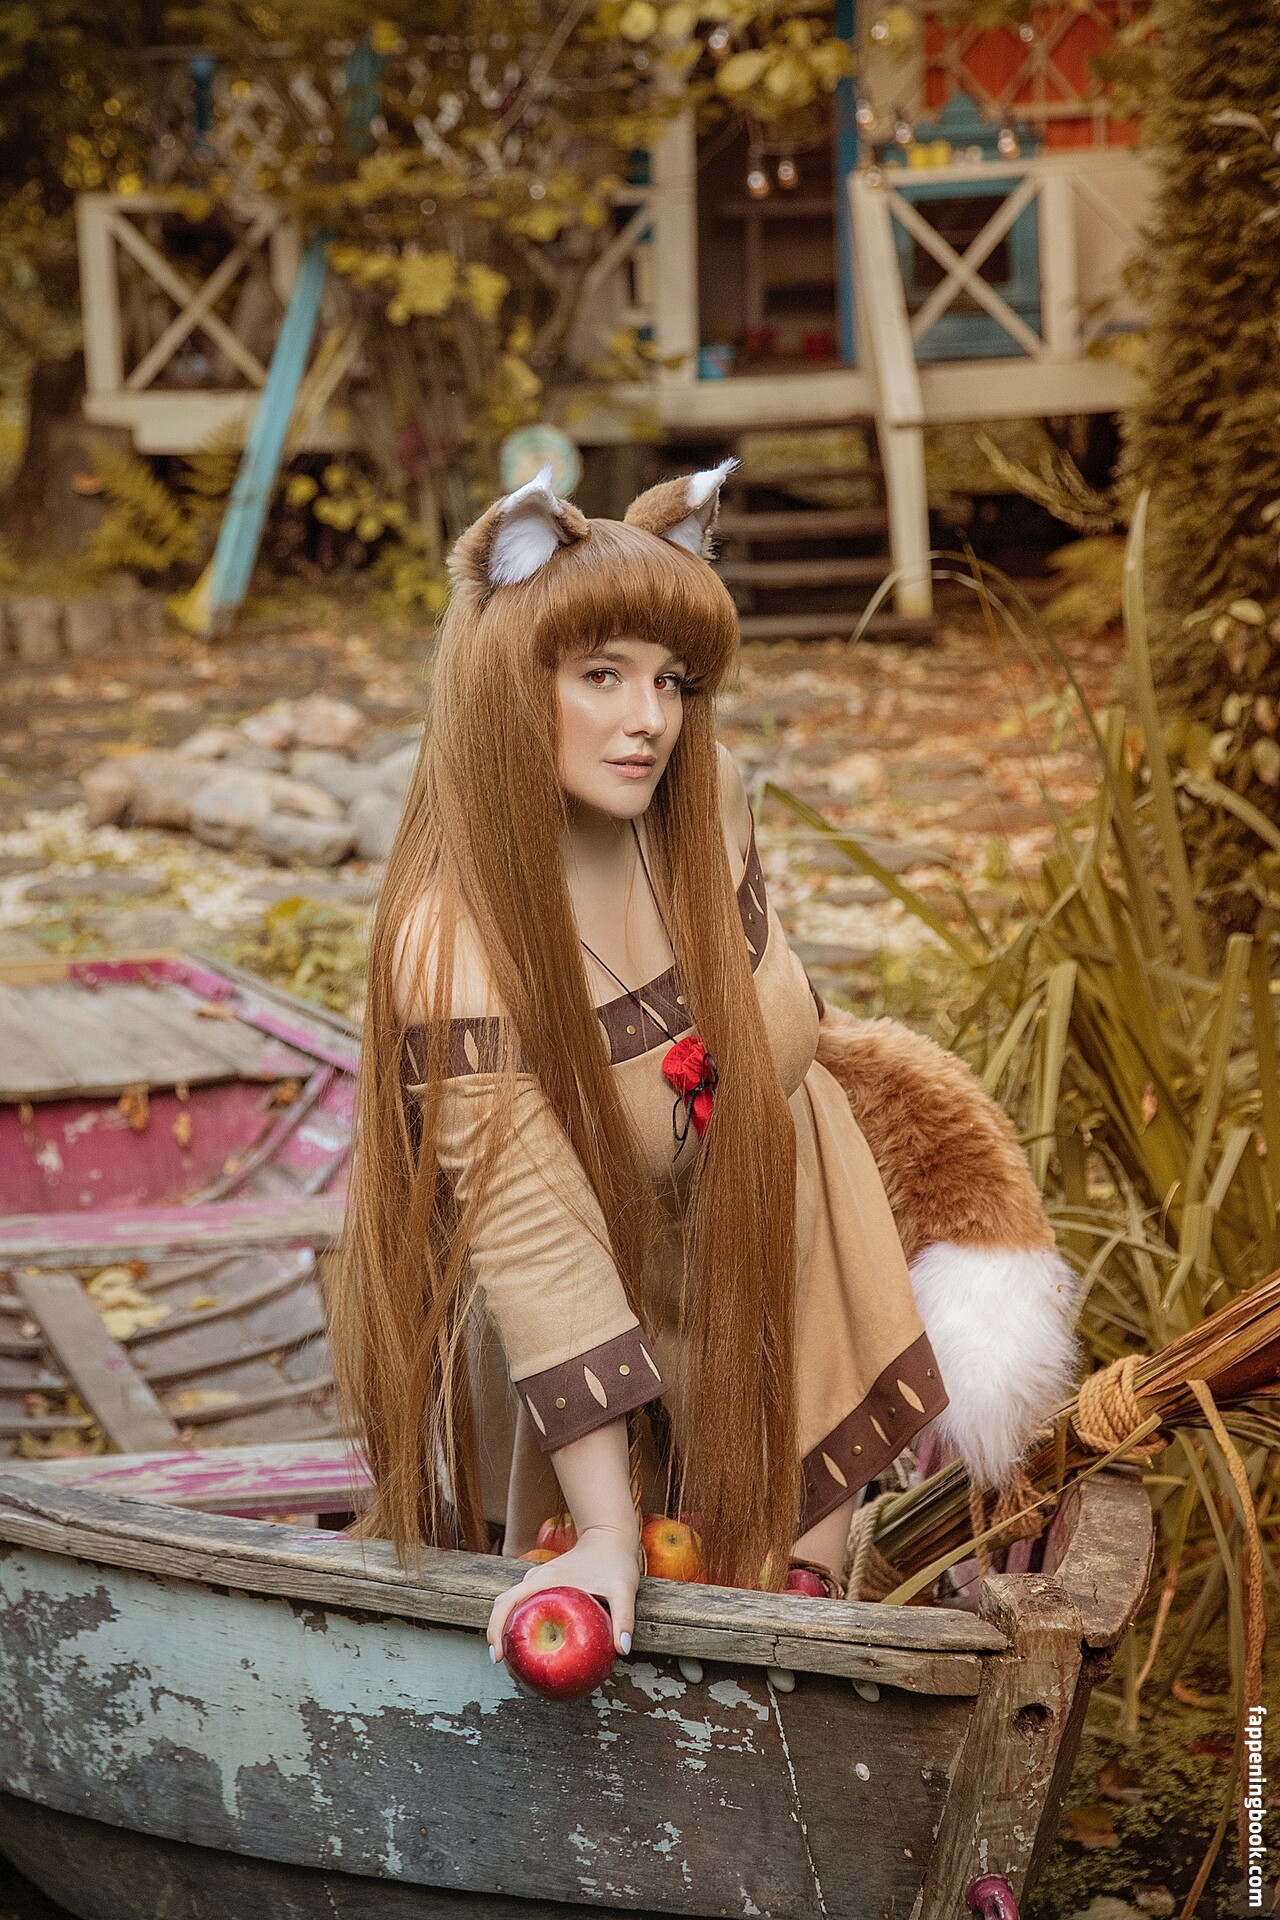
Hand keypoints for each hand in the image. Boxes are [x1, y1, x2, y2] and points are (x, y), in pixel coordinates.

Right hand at [487, 1524, 639, 1661]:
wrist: (611, 1535)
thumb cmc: (616, 1560)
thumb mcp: (623, 1589)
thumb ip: (624, 1617)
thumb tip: (621, 1650)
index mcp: (544, 1580)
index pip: (506, 1602)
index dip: (495, 1628)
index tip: (498, 1657)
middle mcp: (536, 1580)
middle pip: (504, 1607)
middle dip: (499, 1637)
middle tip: (507, 1666)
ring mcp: (540, 1582)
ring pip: (514, 1607)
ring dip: (510, 1630)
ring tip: (519, 1661)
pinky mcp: (546, 1586)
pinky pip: (527, 1606)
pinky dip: (524, 1624)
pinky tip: (539, 1645)